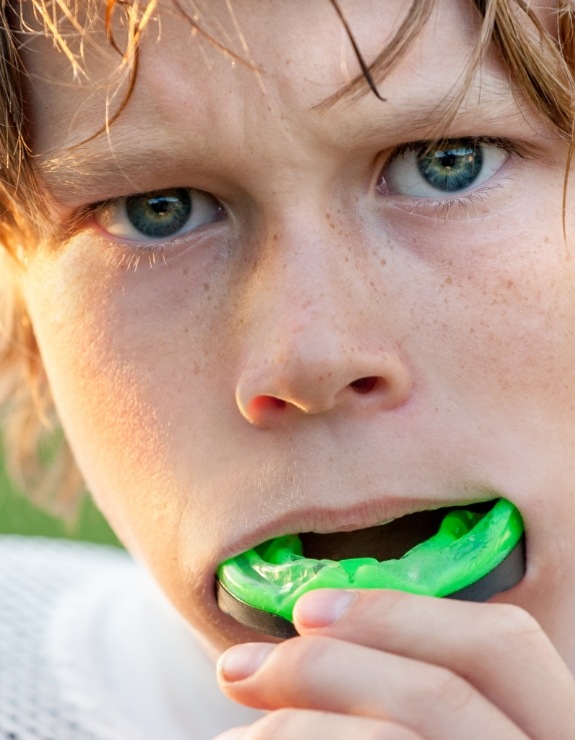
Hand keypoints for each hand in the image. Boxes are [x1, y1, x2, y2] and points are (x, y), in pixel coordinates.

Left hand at [215, 589, 574, 738]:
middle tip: (235, 669)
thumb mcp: (452, 738)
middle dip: (323, 665)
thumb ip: (416, 704)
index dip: (402, 614)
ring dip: (295, 727)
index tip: (308, 610)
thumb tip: (317, 638)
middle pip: (439, 692)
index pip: (503, 646)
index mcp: (555, 734)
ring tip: (235, 737)